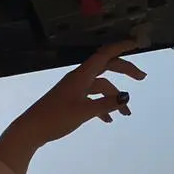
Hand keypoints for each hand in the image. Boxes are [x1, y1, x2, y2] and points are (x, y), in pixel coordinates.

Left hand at [0, 41, 146, 173]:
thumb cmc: (55, 118)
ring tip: (126, 115)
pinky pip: (91, 98)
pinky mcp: (71, 100)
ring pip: (100, 86)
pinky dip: (102, 106)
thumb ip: (106, 104)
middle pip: (106, 67)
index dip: (121, 47)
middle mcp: (79, 78)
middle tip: (142, 78)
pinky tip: (108, 120)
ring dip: (114, 97)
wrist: (31, 130)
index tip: (137, 44)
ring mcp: (74, 89)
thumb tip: (127, 96)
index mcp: (82, 76)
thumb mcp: (83, 112)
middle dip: (125, 70)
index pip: (105, 55)